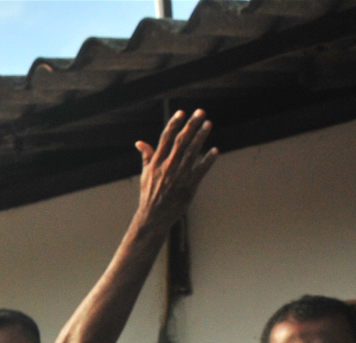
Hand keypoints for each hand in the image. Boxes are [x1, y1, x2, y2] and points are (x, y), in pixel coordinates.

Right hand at [132, 109, 218, 235]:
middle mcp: (168, 166)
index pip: (166, 138)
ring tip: (208, 124)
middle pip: (182, 140)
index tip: (182, 112)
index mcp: (157, 162)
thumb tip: (140, 143)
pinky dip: (208, 159)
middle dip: (191, 124)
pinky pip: (201, 169)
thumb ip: (146, 157)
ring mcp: (179, 175)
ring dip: (201, 136)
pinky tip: (215, 150)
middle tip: (201, 112)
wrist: (153, 216)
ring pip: (193, 151)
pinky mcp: (189, 185)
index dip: (174, 123)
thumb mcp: (145, 174)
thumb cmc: (149, 195)